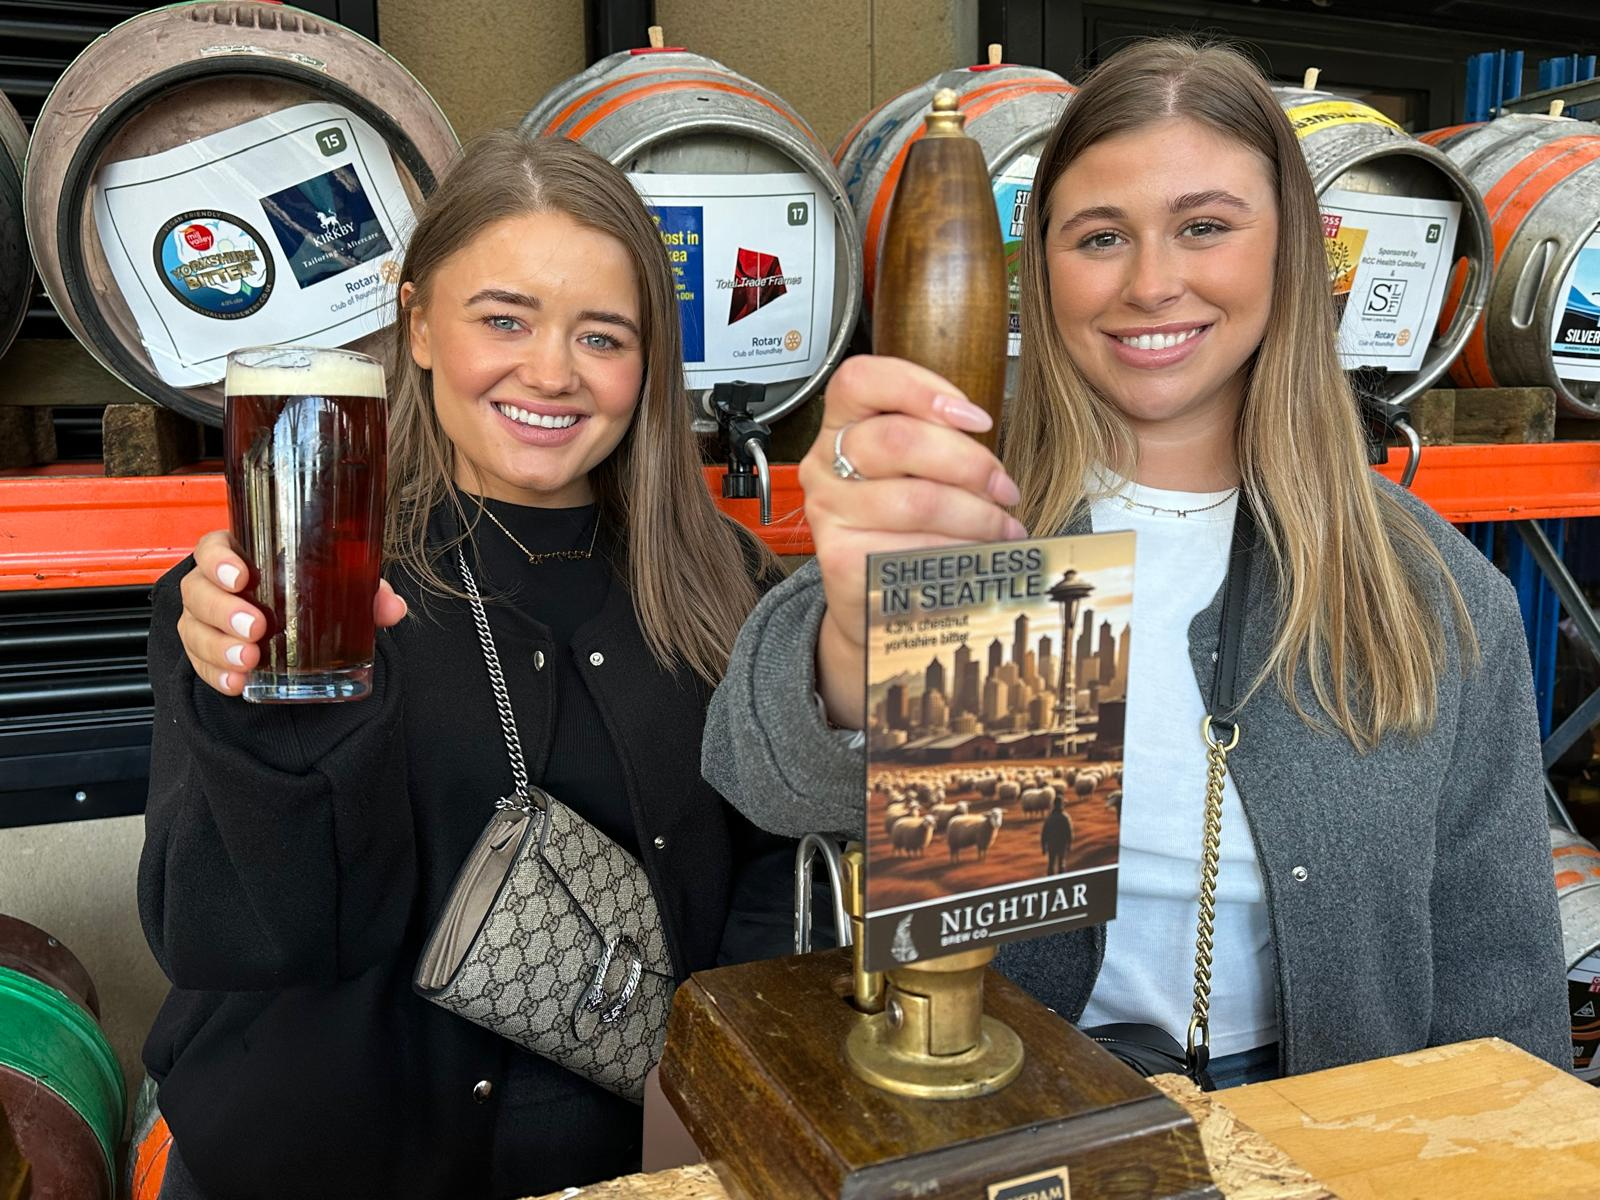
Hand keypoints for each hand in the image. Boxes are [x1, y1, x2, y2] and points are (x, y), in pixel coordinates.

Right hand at [177, 530, 407, 696]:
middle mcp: (215, 586)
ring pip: (194, 629)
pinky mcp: (206, 653)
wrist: (296, 629)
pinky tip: (236, 683)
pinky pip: (199, 664)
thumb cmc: (307, 592)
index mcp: (241, 555)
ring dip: (219, 646)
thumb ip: (366, 593)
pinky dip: (216, 675)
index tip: (239, 576)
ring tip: (249, 660)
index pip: (213, 547)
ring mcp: (205, 621)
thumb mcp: (336, 588)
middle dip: (222, 610)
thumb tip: (394, 608)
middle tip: (255, 628)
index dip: (218, 559)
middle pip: (198, 590)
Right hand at [800, 356, 1025, 727]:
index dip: (922, 388)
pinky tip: (978, 556)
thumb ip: (935, 437)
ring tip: (1004, 527)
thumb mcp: (912, 467)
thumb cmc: (904, 522)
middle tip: (1004, 487)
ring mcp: (827, 514)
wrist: (872, 599)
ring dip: (978, 515)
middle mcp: (823, 465)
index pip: (862, 378)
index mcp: (840, 424)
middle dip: (970, 462)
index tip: (976, 417)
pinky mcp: (841, 560)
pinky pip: (916, 548)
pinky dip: (960, 553)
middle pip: (899, 440)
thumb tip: (982, 431)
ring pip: (918, 500)